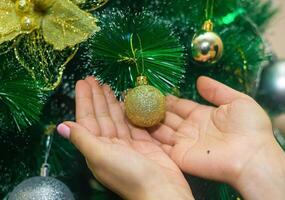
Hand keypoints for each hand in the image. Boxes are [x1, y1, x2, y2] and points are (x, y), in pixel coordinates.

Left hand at [57, 77, 193, 199]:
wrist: (161, 191)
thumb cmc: (130, 176)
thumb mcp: (101, 156)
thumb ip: (82, 139)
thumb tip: (61, 126)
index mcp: (97, 149)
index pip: (87, 119)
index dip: (84, 101)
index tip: (83, 83)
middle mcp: (110, 145)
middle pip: (101, 116)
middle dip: (97, 97)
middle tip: (94, 78)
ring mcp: (127, 144)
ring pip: (116, 118)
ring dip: (111, 102)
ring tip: (107, 86)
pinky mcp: (143, 143)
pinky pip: (133, 123)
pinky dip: (129, 111)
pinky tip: (126, 101)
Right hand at [149, 76, 284, 199]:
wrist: (251, 155)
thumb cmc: (249, 128)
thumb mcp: (238, 101)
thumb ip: (217, 90)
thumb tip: (200, 80)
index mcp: (203, 115)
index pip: (181, 106)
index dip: (169, 100)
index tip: (154, 92)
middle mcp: (191, 128)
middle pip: (168, 117)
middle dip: (155, 109)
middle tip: (138, 99)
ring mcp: (184, 142)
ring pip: (161, 130)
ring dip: (149, 122)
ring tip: (133, 110)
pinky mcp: (179, 155)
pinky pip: (160, 147)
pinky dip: (148, 139)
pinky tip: (136, 127)